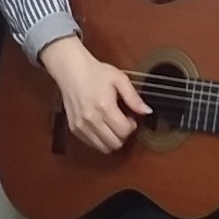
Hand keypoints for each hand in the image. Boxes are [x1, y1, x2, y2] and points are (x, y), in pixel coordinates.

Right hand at [40, 35, 150, 153]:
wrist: (71, 70)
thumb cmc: (96, 73)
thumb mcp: (119, 79)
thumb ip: (134, 97)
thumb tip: (147, 111)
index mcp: (105, 107)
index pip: (124, 131)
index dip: (132, 127)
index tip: (131, 117)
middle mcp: (91, 119)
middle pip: (115, 143)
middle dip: (123, 135)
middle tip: (123, 122)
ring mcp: (81, 126)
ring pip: (103, 147)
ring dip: (112, 139)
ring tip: (112, 124)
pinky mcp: (74, 129)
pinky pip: (91, 144)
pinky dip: (100, 139)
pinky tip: (102, 125)